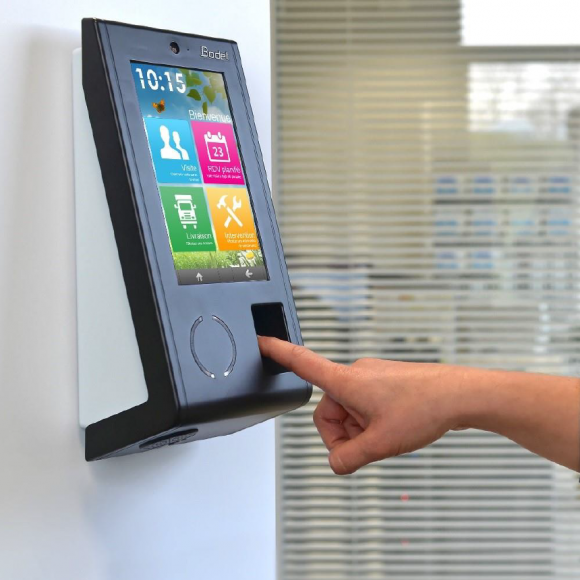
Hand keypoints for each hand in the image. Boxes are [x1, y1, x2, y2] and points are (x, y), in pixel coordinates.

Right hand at [258, 336, 468, 474]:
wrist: (460, 394)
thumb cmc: (424, 408)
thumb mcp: (381, 443)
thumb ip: (350, 458)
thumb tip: (336, 463)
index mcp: (346, 381)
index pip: (302, 362)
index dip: (278, 352)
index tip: (260, 341)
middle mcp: (355, 373)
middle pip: (328, 409)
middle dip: (342, 433)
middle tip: (367, 445)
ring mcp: (371, 377)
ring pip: (348, 410)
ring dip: (360, 429)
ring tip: (387, 435)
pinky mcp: (385, 381)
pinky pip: (364, 405)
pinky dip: (371, 421)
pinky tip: (394, 428)